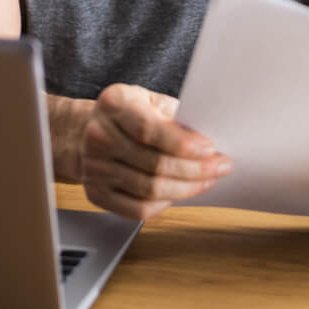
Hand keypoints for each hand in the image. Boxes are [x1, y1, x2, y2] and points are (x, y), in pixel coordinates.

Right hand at [80, 84, 231, 220]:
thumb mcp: (150, 99)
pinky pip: (136, 209)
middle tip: (220, 166)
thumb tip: (206, 137)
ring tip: (208, 180)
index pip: (149, 129)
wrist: (87, 129)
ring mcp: (94, 168)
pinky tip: (180, 193)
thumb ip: (174, 114)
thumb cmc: (129, 112)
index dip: (182, 143)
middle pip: (153, 164)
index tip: (210, 149)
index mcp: (114, 103)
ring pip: (149, 189)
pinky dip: (165, 204)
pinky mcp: (95, 193)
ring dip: (186, 188)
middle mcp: (99, 135)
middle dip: (195, 169)